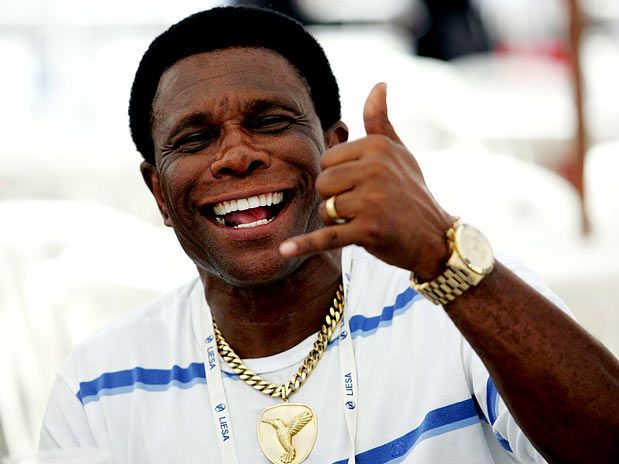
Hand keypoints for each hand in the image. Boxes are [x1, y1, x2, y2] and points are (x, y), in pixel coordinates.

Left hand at [280, 83, 453, 279]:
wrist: (434, 237)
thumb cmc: (411, 192)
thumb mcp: (399, 152)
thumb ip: (381, 120)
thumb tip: (378, 84)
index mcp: (377, 146)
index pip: (328, 160)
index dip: (338, 177)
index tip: (361, 186)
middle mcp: (375, 168)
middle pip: (323, 183)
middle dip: (334, 199)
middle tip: (362, 207)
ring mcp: (372, 200)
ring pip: (325, 208)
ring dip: (336, 220)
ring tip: (363, 221)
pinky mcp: (368, 230)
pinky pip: (328, 235)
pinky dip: (306, 245)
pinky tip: (285, 250)